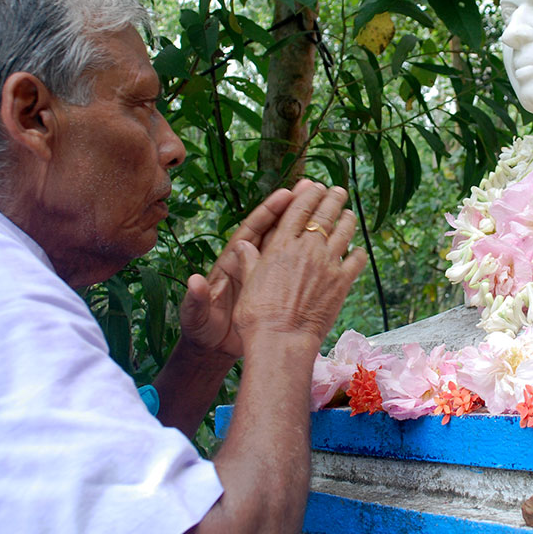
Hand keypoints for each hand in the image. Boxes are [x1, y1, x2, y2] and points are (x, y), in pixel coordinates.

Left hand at [178, 179, 315, 359]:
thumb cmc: (203, 328)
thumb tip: (196, 282)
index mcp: (231, 262)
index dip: (269, 212)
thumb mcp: (197, 315)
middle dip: (294, 207)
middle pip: (275, 230)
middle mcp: (251, 263)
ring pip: (291, 246)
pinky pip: (299, 270)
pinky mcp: (279, 290)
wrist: (214, 346)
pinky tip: (336, 247)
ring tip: (332, 207)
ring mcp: (267, 275)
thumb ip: (197, 298)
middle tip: (315, 187)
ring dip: (309, 227)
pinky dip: (315, 258)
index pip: (253, 230)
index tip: (286, 194)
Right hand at [231, 183, 367, 353]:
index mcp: (281, 245)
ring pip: (344, 232)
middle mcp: (307, 249)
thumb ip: (250, 261)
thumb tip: (243, 245)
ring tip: (349, 214)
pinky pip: (356, 261)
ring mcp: (327, 265)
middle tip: (338, 191)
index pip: (298, 209)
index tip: (314, 186)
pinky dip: (358, 253)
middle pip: (325, 215)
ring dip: (348, 219)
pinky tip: (357, 251)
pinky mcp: (342, 283)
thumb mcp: (248, 283)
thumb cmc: (257, 316)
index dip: (307, 195)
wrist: (281, 340)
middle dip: (332, 199)